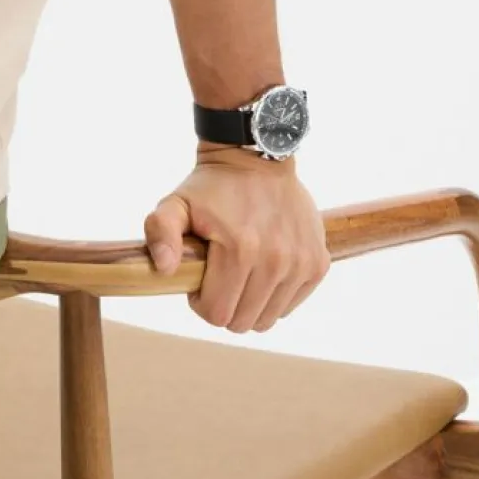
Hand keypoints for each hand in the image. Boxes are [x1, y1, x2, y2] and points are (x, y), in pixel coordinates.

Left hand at [144, 148, 330, 332]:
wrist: (258, 157)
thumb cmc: (212, 186)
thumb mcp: (176, 203)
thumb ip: (160, 232)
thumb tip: (164, 269)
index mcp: (240, 250)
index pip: (218, 313)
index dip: (201, 302)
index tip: (200, 279)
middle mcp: (276, 260)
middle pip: (243, 322)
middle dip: (225, 305)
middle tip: (219, 274)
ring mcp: (301, 263)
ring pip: (268, 319)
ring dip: (250, 303)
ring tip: (240, 271)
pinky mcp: (318, 264)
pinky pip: (289, 305)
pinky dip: (274, 296)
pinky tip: (262, 269)